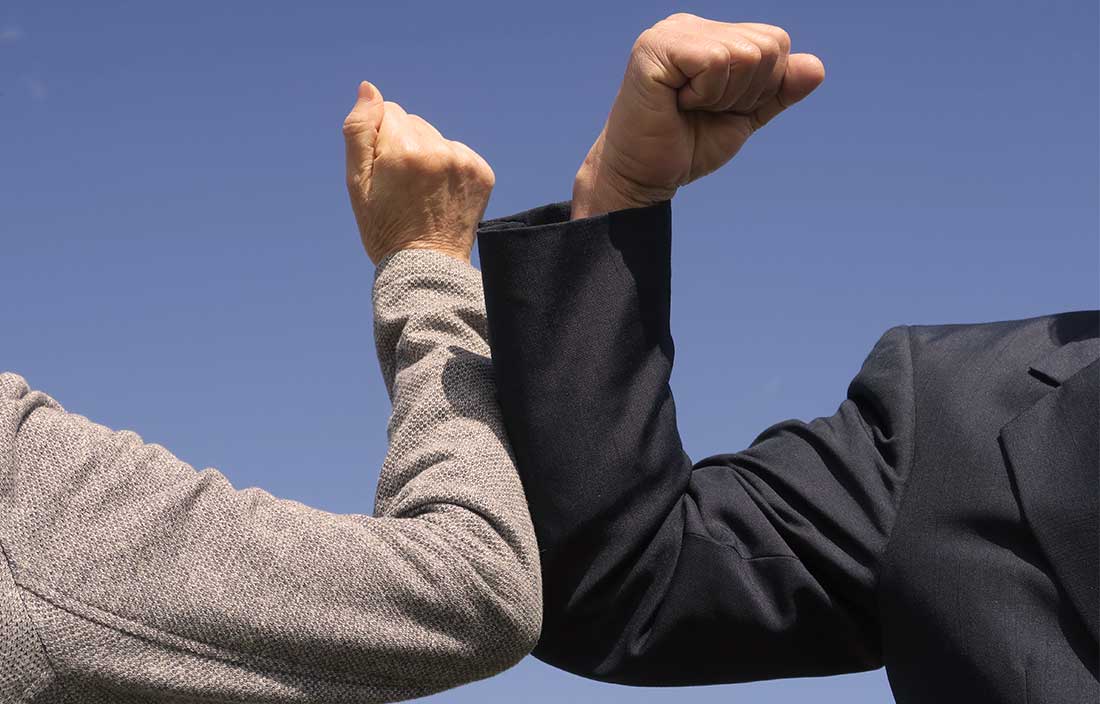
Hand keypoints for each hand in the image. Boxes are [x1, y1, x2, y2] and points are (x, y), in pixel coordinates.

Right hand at [343, 81, 493, 263]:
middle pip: (414, 123)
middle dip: (404, 146)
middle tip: (401, 187)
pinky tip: (440, 195)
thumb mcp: (356, 182)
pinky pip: (457, 153)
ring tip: (421, 193)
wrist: (426, 267)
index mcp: (405, 149)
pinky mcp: (482, 173)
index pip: (389, 112)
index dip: (380, 141)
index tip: (383, 172)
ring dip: (427, 156)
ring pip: (436, 137)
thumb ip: (359, 130)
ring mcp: (464, 162)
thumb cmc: (384, 227)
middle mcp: (439, 150)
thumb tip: (369, 89)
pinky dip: (448, 168)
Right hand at [572, 14, 825, 218]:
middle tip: (702, 109)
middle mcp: (690, 24)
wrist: (644, 176)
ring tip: (688, 107)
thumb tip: (817, 68)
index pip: (775, 42)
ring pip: (745, 55)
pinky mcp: (655, 48)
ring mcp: (671, 32)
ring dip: (723, 96)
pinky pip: (715, 62)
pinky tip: (676, 102)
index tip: (719, 107)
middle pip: (767, 46)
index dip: (761, 87)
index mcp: (711, 34)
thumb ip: (777, 92)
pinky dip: (705, 94)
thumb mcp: (744, 117)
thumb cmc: (687, 145)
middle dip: (746, 92)